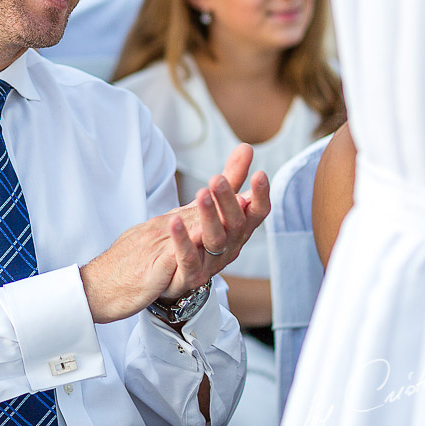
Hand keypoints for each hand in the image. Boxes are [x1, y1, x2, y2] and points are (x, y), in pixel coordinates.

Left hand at [80, 143, 269, 323]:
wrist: (163, 273)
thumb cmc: (194, 235)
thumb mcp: (212, 204)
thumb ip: (231, 177)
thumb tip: (246, 148)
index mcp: (237, 230)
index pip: (256, 213)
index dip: (261, 196)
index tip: (260, 174)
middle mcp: (228, 248)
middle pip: (235, 224)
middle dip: (228, 201)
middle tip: (217, 179)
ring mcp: (210, 264)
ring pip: (215, 241)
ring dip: (209, 216)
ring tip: (201, 193)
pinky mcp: (188, 277)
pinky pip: (187, 259)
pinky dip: (183, 240)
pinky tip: (174, 220)